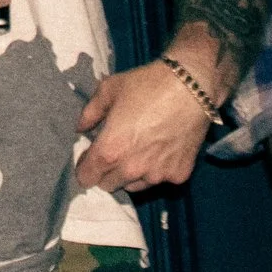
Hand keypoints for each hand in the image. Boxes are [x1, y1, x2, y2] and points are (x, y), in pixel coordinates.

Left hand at [74, 61, 212, 194]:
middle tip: (114, 151)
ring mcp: (157, 176)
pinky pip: (159, 180)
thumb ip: (90, 113)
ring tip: (138, 151)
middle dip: (106, 172)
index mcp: (110, 150)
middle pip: (108, 185)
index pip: (87, 177)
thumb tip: (80, 128)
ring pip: (133, 186)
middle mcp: (132, 170)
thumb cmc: (146, 85)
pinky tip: (161, 149)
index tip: (90, 156)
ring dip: (130, 175)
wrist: (191, 87)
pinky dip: (156, 170)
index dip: (85, 167)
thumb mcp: (109, 90)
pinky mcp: (179, 176)